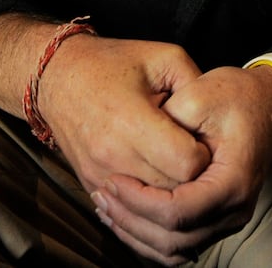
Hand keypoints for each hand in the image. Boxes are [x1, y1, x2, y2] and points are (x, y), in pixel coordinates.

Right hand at [35, 33, 213, 195]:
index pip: (187, 164)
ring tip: (178, 171)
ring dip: (171, 195)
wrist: (56, 77)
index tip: (203, 141)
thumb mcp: (162, 58)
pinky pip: (129, 212)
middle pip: (173, 192)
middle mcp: (114, 155)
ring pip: (152, 209)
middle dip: (192, 180)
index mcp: (132, 120)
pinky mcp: (91, 186)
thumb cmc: (111, 64)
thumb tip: (216, 120)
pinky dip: (148, 204)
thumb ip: (196, 85)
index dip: (205, 156)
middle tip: (198, 159)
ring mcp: (100, 175)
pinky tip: (158, 184)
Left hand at [92, 63, 271, 263]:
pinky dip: (149, 236)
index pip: (178, 211)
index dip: (139, 201)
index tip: (113, 180)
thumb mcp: (200, 93)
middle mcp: (235, 209)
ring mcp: (227, 220)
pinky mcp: (216, 220)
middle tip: (102, 194)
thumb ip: (169, 121)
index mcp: (233, 181)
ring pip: (175, 250)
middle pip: (175, 239)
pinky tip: (125, 215)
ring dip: (136, 233)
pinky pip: (180, 245)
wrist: (267, 105)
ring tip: (107, 206)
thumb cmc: (237, 96)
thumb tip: (135, 148)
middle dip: (131, 220)